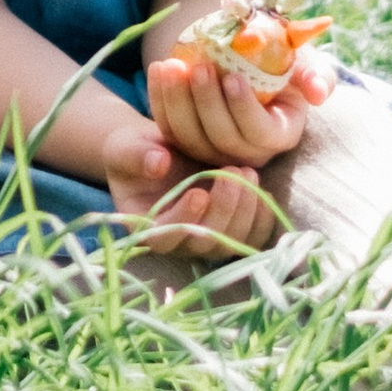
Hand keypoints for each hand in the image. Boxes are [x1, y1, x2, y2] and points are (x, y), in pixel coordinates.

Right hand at [102, 112, 284, 256]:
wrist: (159, 152)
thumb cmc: (137, 151)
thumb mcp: (128, 147)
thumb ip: (138, 156)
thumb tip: (158, 163)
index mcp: (145, 226)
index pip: (163, 237)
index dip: (183, 220)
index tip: (198, 193)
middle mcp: (177, 242)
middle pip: (204, 243)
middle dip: (223, 208)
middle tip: (232, 171)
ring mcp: (205, 242)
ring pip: (231, 243)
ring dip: (245, 212)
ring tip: (248, 173)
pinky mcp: (228, 234)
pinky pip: (251, 238)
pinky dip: (262, 219)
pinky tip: (263, 191)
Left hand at [146, 42, 330, 174]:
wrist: (245, 55)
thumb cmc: (281, 59)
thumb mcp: (304, 62)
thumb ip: (316, 75)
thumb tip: (317, 91)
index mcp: (280, 134)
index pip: (260, 132)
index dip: (244, 107)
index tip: (233, 76)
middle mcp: (248, 151)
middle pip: (223, 138)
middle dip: (208, 102)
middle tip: (199, 67)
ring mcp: (215, 149)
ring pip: (191, 137)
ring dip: (178, 101)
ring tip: (173, 66)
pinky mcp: (187, 139)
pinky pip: (169, 127)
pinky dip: (160, 100)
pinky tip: (159, 69)